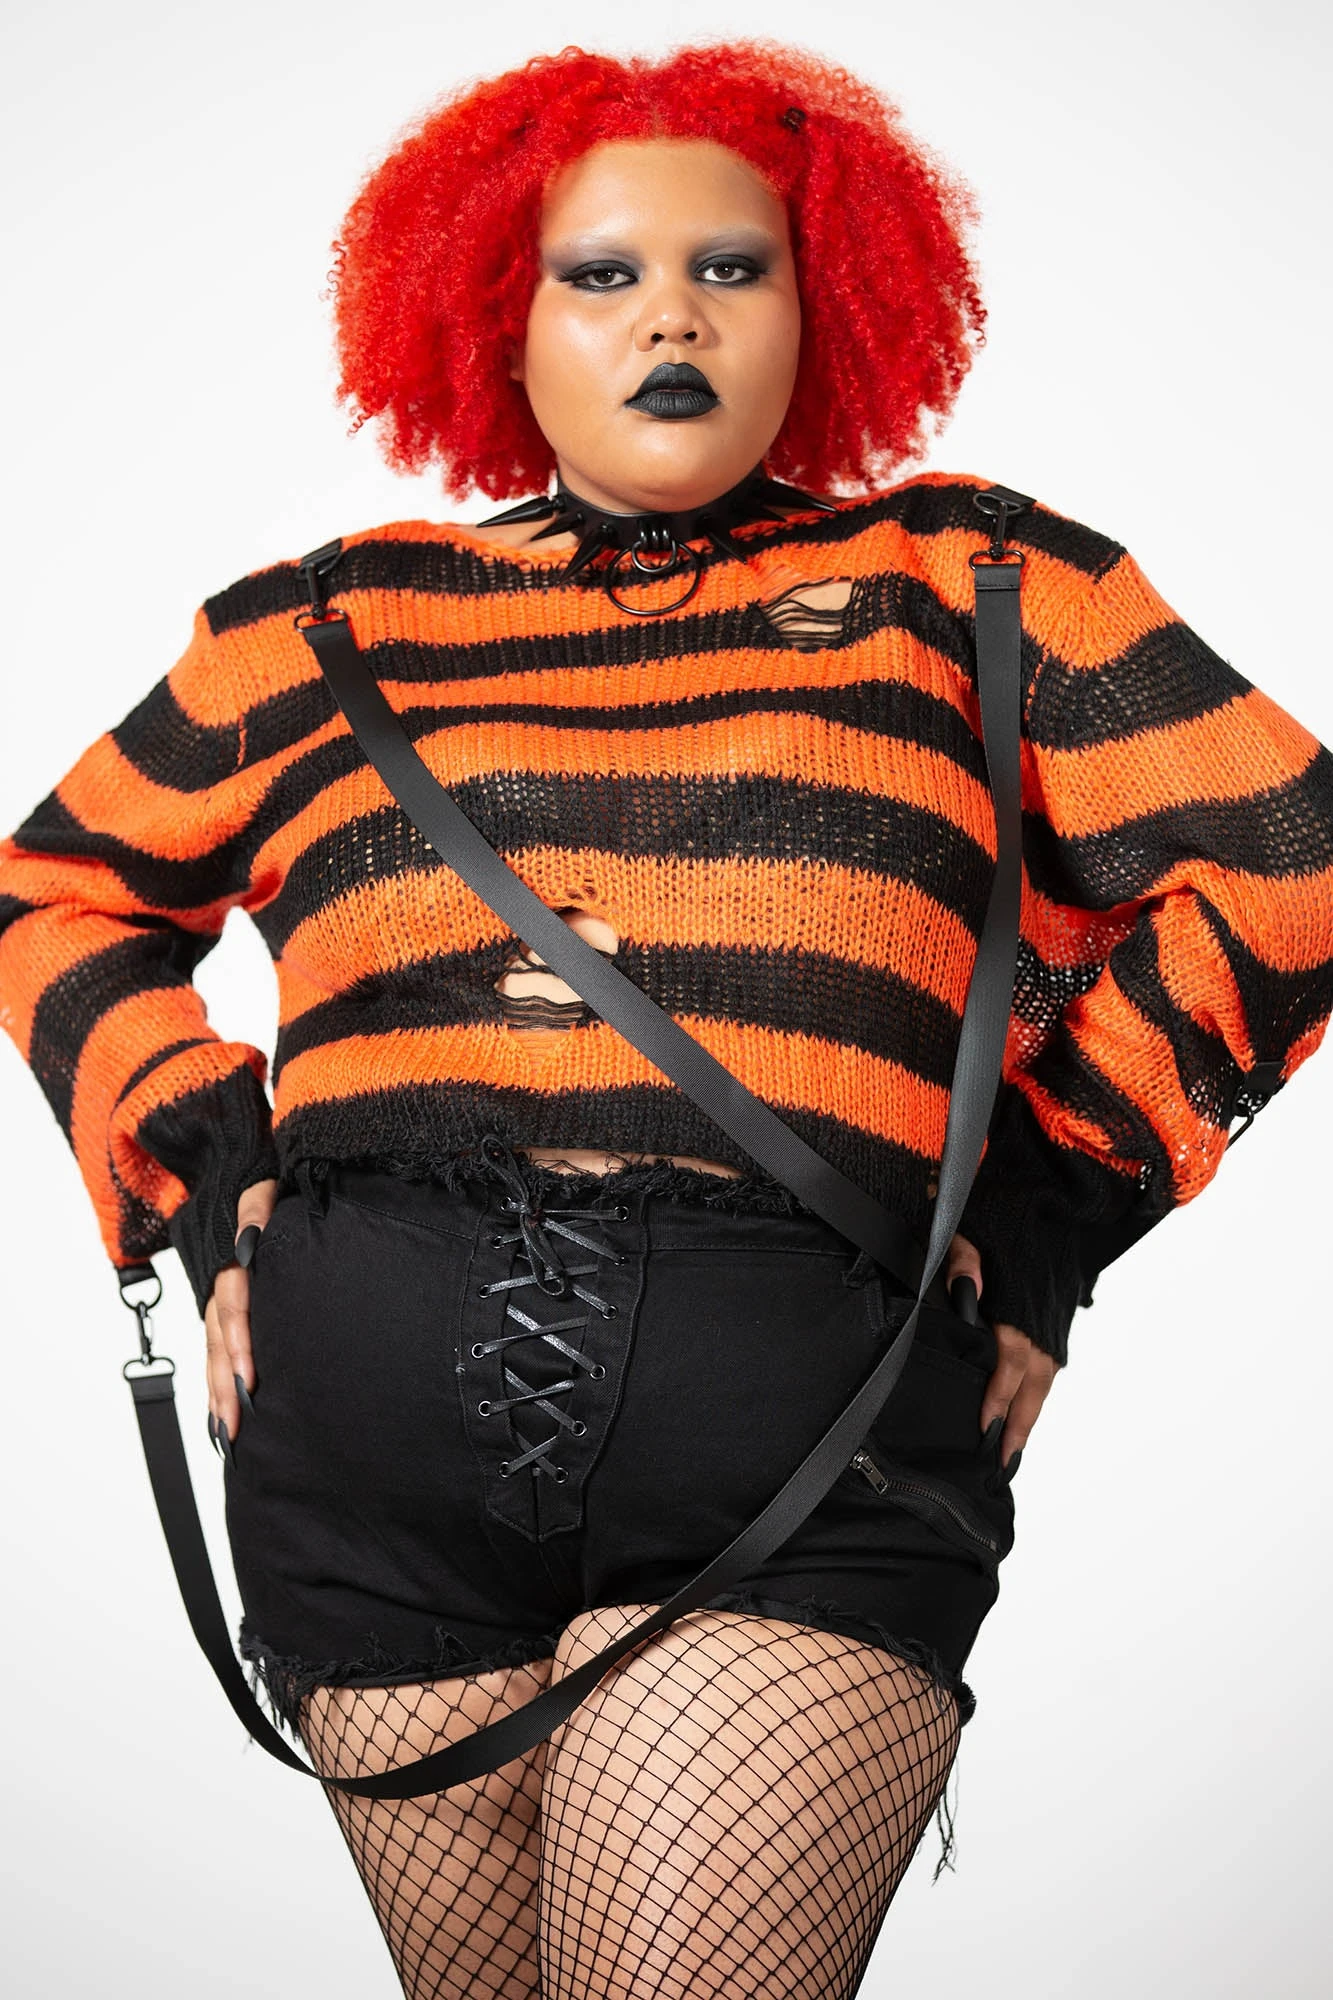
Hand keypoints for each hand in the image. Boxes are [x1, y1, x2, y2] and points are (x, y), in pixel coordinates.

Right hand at [205, 1178, 277, 1451]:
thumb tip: (250, 1241)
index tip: (248, 1377)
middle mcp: (222, 1284)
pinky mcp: (224, 1310)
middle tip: (233, 1425)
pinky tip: (220, 1414)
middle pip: (216, 1339)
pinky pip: (214, 1349)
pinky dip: (215, 1382)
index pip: (232, 1305)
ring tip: (225, 1432)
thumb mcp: (262, 1187)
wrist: (244, 1178)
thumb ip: (256, 1208)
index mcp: (233, 1260)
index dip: (238, 1341)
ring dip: (215, 1391)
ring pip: (211, 1350)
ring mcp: (220, 1299)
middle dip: (222, 1384)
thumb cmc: (264, 1188)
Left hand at [946, 1230, 1057, 1473]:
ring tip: (1016, 1446)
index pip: (1010, 1364)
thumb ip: (962, 1261)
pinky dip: (1039, 1388)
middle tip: (1004, 1462)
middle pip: (1035, 1386)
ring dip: (1032, 1412)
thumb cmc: (1007, 1213)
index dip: (999, 1398)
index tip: (985, 1428)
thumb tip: (965, 1292)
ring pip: (1046, 1378)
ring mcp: (1053, 1322)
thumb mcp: (971, 1229)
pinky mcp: (1056, 1317)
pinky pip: (1050, 1362)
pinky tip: (1027, 1403)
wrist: (1051, 1197)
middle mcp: (1043, 1323)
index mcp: (1021, 1308)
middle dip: (1021, 1426)